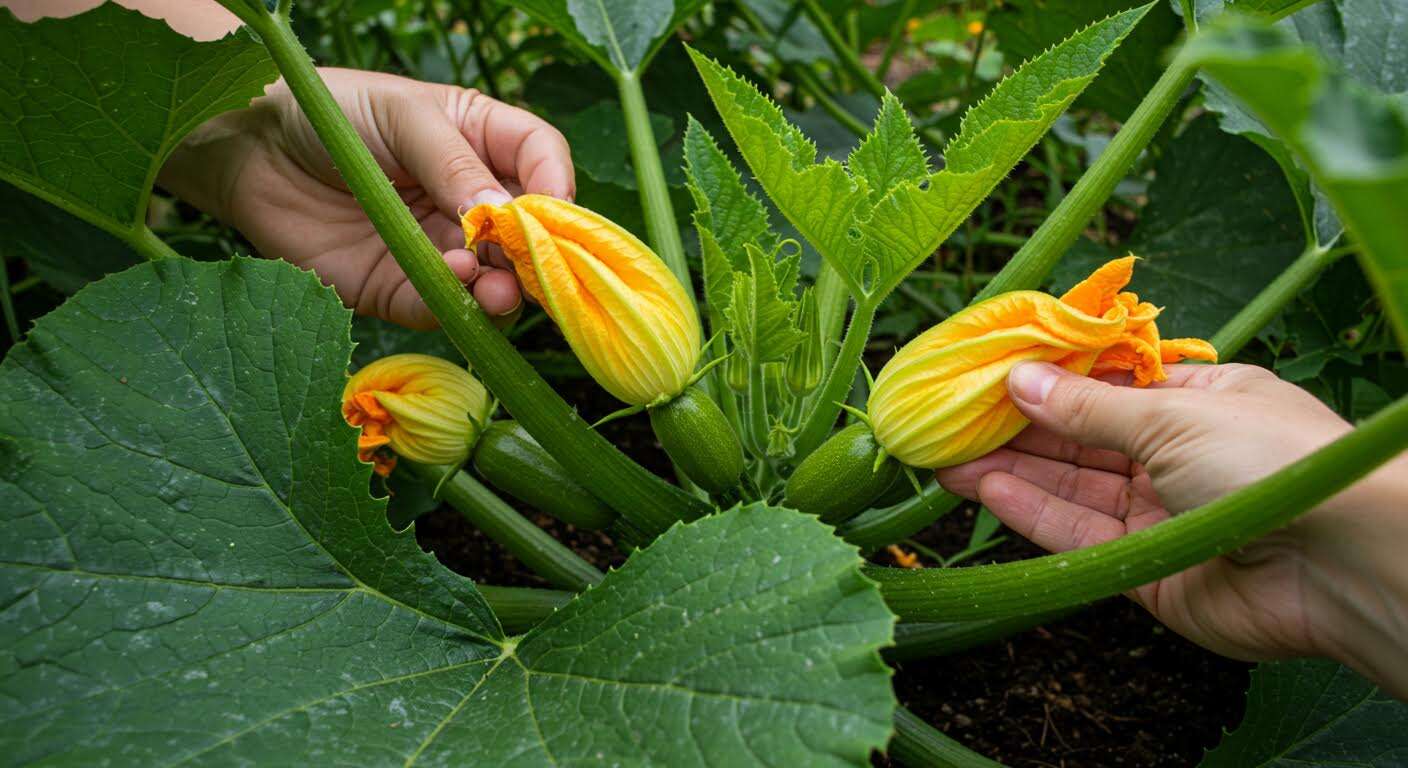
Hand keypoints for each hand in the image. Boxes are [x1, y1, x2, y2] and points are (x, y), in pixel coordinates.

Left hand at [160, 68, 573, 327]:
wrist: (250, 151)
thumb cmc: (330, 113)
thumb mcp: (401, 117)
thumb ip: (453, 163)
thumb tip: (504, 216)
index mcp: (481, 140)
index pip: (543, 162)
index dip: (556, 186)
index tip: (548, 210)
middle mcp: (470, 198)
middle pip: (529, 234)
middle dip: (536, 254)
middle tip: (528, 266)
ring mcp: (440, 246)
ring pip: (495, 279)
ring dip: (504, 288)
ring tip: (495, 287)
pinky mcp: (401, 287)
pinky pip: (442, 306)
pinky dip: (456, 305)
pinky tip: (453, 284)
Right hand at [937, 362, 1407, 696]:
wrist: (1340, 561)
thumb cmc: (1272, 459)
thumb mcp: (1173, 414)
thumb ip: (1087, 406)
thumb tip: (1019, 378)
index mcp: (1199, 401)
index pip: (1107, 385)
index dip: (1046, 377)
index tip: (985, 368)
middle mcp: (1176, 455)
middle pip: (1079, 438)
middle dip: (1014, 425)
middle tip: (945, 415)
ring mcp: (1160, 514)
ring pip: (1069, 487)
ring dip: (1008, 468)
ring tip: (941, 453)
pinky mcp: (1145, 569)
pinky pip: (1077, 535)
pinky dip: (1029, 511)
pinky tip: (981, 489)